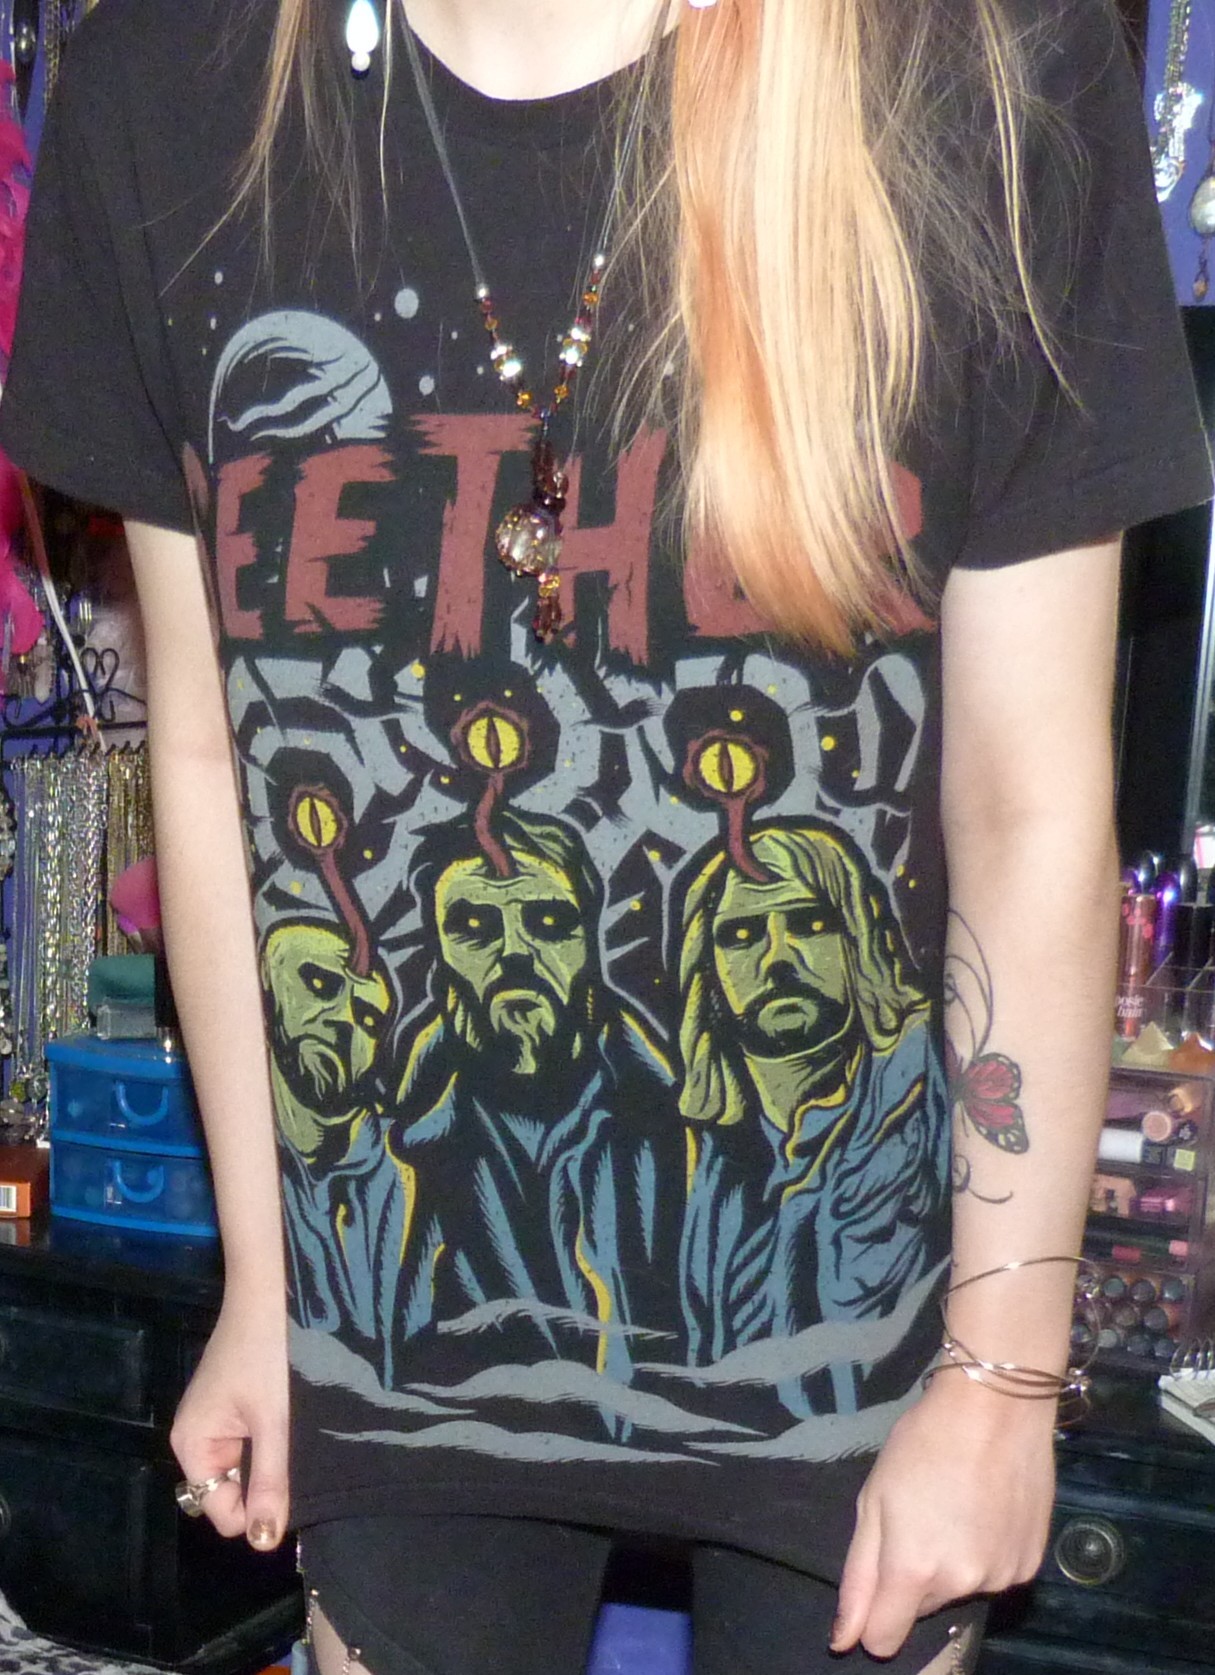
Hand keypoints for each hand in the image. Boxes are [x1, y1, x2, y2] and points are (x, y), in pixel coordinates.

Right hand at [170, 1290, 289, 1550]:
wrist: (271, 1289)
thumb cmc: (269, 1354)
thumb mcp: (274, 1423)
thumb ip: (270, 1483)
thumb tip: (262, 1543)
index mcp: (192, 1445)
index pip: (221, 1510)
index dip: (256, 1511)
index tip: (294, 1490)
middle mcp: (197, 1437)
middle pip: (232, 1489)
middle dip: (266, 1485)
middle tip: (301, 1461)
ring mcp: (217, 1418)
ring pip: (247, 1465)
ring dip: (274, 1461)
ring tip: (302, 1441)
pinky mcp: (237, 1402)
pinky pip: (253, 1441)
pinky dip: (274, 1440)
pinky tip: (297, 1425)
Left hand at [832, 1374, 1055, 1658]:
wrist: (996, 1406)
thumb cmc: (923, 1442)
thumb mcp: (874, 1500)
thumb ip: (858, 1576)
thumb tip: (843, 1639)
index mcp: (913, 1570)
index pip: (883, 1640)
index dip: (871, 1620)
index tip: (876, 1585)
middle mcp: (961, 1585)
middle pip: (921, 1609)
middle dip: (913, 1578)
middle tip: (919, 1519)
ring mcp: (1001, 1578)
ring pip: (959, 1592)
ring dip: (951, 1566)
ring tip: (955, 1507)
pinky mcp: (1030, 1565)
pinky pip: (994, 1576)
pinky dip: (984, 1555)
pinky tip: (986, 1510)